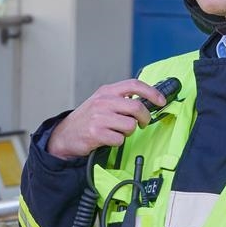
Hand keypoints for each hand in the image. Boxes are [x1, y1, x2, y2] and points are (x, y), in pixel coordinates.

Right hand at [47, 79, 169, 159]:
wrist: (64, 135)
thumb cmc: (87, 119)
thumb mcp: (102, 101)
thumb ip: (121, 99)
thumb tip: (148, 101)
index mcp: (107, 91)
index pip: (134, 85)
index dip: (152, 92)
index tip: (161, 101)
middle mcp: (103, 101)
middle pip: (137, 108)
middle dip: (145, 118)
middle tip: (143, 123)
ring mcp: (99, 117)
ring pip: (130, 125)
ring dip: (129, 132)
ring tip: (118, 131)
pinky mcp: (95, 133)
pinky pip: (120, 139)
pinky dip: (118, 141)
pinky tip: (108, 139)